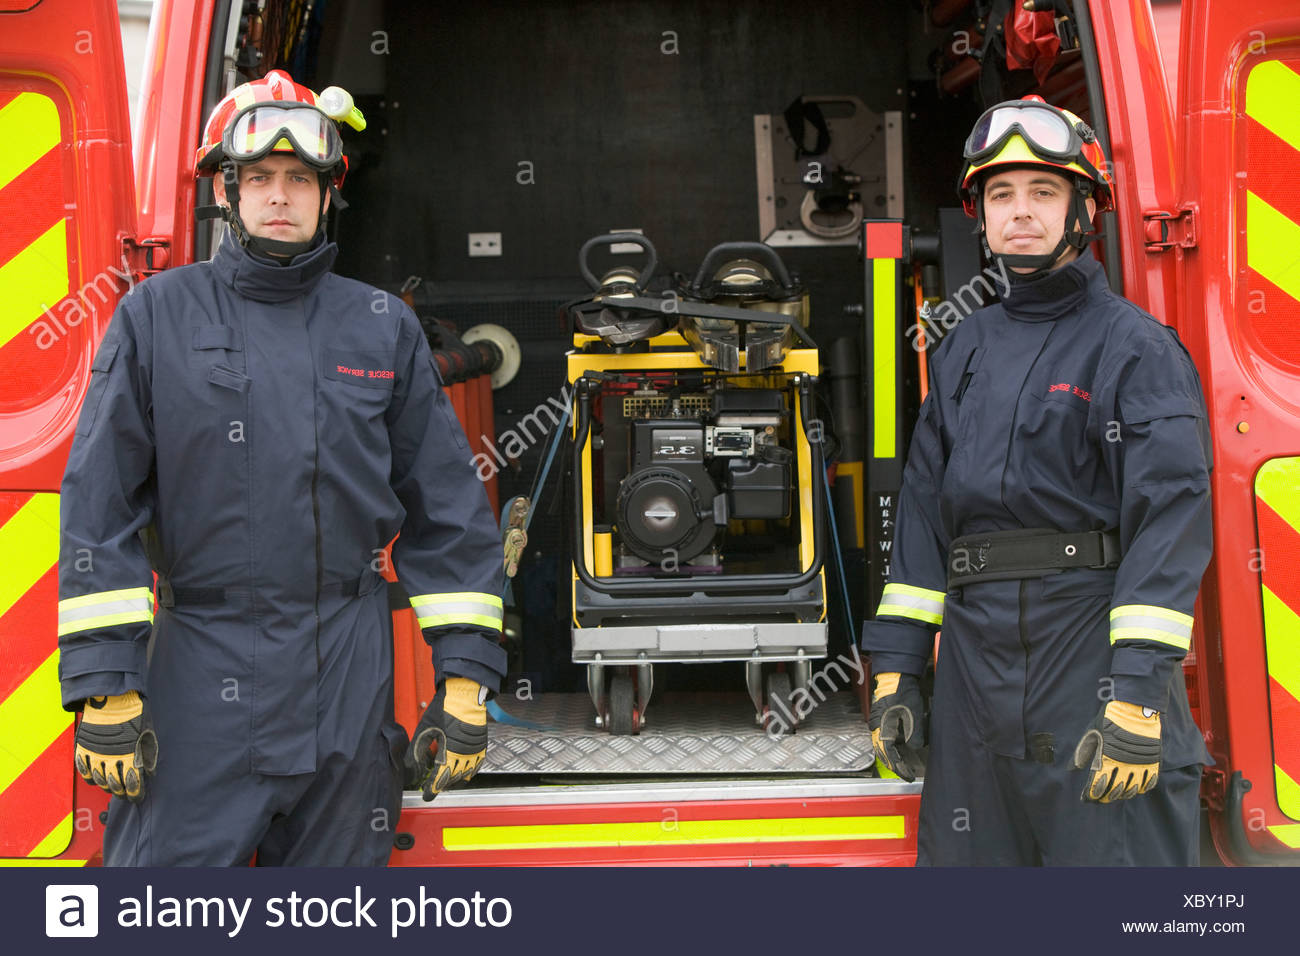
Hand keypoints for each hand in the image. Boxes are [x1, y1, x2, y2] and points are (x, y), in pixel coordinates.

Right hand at [73, 691, 157, 801]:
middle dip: (121, 792)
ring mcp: (95, 753)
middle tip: (125, 792)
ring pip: (98, 781)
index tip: (137, 797)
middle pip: (114, 785)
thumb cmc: (135, 711)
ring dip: (106, 785)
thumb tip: (150, 772)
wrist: (112, 697)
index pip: (132, 784)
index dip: (135, 793)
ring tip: (112, 784)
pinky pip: (83, 770)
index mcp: (130, 755)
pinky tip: (95, 776)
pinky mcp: (83, 748)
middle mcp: (111, 757)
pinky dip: (89, 775)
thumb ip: (147, 753)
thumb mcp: (147, 732)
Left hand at [406, 677, 487, 800]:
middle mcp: (465, 753)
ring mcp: (475, 750)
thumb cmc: (445, 708)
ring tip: (444, 781)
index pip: (441, 778)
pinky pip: (476, 766)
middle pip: (454, 779)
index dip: (432, 789)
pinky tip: (460, 771)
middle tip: (432, 787)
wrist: (465, 693)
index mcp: (450, 750)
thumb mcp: (425, 729)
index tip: (426, 795)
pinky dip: (467, 773)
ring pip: (466, 775)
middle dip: (442, 786)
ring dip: (454, 781)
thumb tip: (411, 769)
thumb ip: (418, 751)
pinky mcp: (481, 746)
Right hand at [869, 672, 926, 781]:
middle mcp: (876, 727)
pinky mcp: (880, 719)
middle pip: (882, 753)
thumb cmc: (903, 691)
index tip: (907, 775)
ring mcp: (876, 723)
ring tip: (902, 766)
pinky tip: (899, 750)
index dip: (899, 766)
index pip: (889, 754)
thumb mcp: (913, 713)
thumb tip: (915, 747)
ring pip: (881, 746)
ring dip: (891, 757)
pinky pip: (883, 738)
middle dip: (894, 765)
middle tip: (906, 774)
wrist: (895, 675)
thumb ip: (915, 733)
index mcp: (882, 727)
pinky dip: (890, 748)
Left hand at [1072, 700, 1160, 801]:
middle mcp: (1123, 764)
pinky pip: (1149, 783)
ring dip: (1122, 795)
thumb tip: (1071, 769)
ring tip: (1115, 795)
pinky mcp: (1153, 761)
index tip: (1087, 799)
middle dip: (1105, 797)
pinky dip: (1142, 789)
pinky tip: (1135, 789)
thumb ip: (1082, 752)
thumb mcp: (1092, 733)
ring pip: (1132, 789)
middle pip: (1114, 790)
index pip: (1097, 784)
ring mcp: (1140, 764)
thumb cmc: (1109, 719)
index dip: (1091, 794)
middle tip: (1099, 799)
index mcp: (1106, 757)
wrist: (1134, 706)